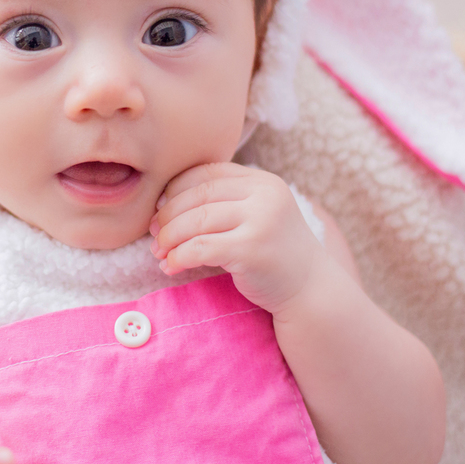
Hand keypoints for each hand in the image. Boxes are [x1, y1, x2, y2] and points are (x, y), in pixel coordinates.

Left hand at [149, 163, 322, 314]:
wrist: (311, 290)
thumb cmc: (274, 252)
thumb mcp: (256, 214)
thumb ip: (225, 199)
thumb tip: (164, 198)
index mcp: (262, 180)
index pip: (206, 173)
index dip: (175, 189)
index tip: (159, 208)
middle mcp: (264, 195)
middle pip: (197, 196)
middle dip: (167, 215)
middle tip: (153, 234)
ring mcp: (260, 221)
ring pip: (196, 222)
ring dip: (168, 238)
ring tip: (158, 252)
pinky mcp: (251, 250)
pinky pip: (200, 248)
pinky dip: (178, 257)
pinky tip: (170, 266)